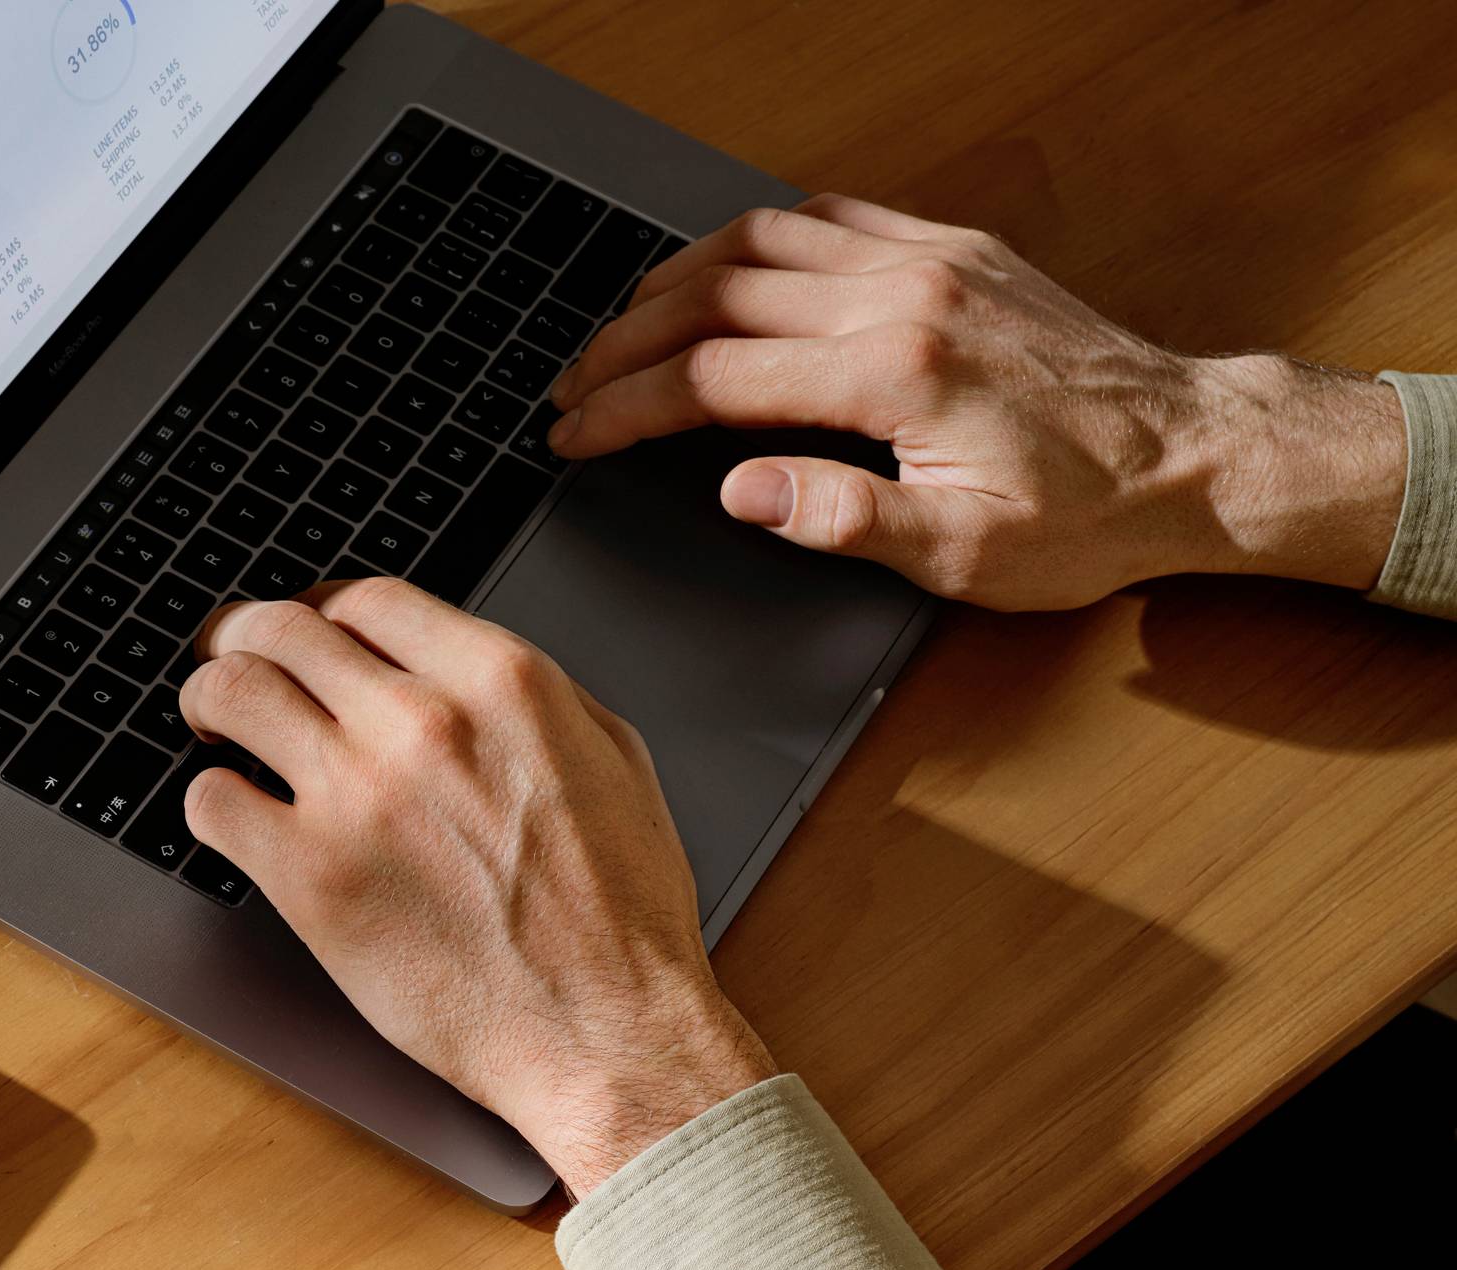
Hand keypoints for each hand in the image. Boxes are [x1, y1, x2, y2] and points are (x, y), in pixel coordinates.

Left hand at [177, 581, 772, 1198]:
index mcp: (500, 682)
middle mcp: (421, 722)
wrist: (602, 1029)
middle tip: (230, 661)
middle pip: (281, 629)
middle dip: (244, 639)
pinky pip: (212, 801)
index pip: (366, 599)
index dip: (321, 612)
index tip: (309, 634)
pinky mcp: (309, 876)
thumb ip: (533, 697)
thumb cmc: (619, 917)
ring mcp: (357, 796)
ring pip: (230, 695)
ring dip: (207, 699)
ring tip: (210, 722)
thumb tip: (462, 672)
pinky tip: (233, 812)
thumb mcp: (612, 761)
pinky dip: (209, 798)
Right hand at [546, 196, 1406, 608]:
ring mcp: (932, 260)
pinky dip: (758, 240)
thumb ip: (840, 519)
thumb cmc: (1084, 516)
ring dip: (679, 277)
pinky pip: (832, 218)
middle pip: (719, 293)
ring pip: (765, 239)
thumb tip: (742, 491)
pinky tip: (728, 271)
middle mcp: (906, 295)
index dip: (625, 408)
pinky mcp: (957, 251)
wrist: (1195, 455)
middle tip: (574, 385)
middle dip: (626, 342)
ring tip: (626, 327)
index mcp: (894, 373)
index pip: (713, 377)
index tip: (573, 433)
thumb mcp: (959, 554)